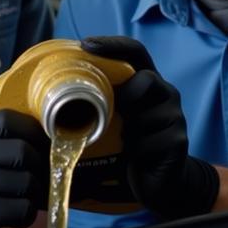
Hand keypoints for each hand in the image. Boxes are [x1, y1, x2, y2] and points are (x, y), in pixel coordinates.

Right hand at [0, 110, 49, 227]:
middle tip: (34, 183)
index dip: (33, 131)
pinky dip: (26, 216)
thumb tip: (50, 140)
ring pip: (27, 181)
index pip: (7, 119)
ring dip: (33, 196)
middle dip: (38, 169)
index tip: (42, 146)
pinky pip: (23, 208)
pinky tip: (13, 218)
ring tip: (18, 202)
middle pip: (22, 151)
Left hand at [81, 36, 218, 218]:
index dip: (113, 45)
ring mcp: (175, 116)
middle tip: (113, 115)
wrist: (160, 182)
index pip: (135, 52)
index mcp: (145, 82)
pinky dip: (134, 153)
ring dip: (127, 133)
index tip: (86, 45)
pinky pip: (148, 143)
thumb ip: (98, 104)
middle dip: (125, 97)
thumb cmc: (129, 145)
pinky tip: (134, 160)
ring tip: (123, 145)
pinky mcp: (178, 141)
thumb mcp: (111, 121)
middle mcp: (165, 93)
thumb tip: (49, 96)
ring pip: (144, 116)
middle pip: (147, 79)